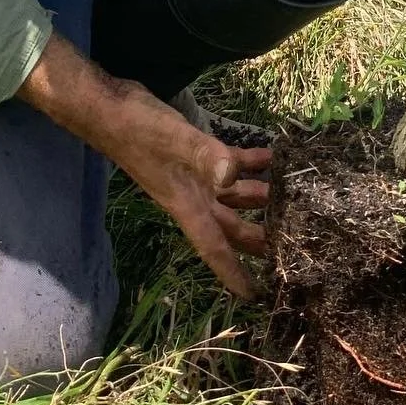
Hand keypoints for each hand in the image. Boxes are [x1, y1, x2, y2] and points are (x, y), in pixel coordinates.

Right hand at [18, 35, 270, 295]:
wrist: (110, 107)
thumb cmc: (139, 130)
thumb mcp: (177, 142)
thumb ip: (207, 157)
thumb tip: (232, 177)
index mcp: (187, 205)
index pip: (215, 248)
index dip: (234, 274)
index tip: (256, 297)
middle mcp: (192, 196)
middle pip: (231, 226)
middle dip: (260, 237)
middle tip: (296, 242)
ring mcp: (193, 174)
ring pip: (234, 196)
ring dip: (261, 197)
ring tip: (295, 197)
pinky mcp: (195, 151)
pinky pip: (229, 163)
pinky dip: (250, 162)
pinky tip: (273, 156)